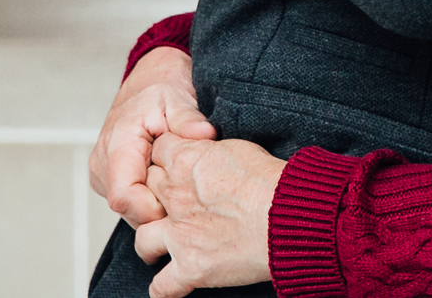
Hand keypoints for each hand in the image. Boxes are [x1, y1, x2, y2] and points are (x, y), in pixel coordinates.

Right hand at [88, 47, 215, 225]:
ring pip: (131, 211)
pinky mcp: (111, 180)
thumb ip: (188, 120)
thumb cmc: (162, 87)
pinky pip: (133, 203)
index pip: (124, 198)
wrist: (148, 79)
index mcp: (117, 145)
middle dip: (162, 209)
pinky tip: (170, 180)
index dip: (153, 208)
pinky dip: (153, 197)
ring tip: (181, 180)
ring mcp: (104, 175)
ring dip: (158, 204)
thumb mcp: (178, 97)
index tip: (183, 200)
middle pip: (129, 211)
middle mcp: (103, 165)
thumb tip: (205, 134)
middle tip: (191, 189)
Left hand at [133, 134, 282, 297]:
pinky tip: (169, 286)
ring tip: (164, 242)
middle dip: (158, 193)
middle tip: (177, 198)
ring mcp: (180, 235)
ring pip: (142, 238)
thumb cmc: (273, 180)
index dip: (168, 156)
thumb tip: (206, 155)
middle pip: (146, 190)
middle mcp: (176, 197)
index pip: (158, 150)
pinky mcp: (192, 267)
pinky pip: (163, 286)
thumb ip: (210, 151)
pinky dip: (164, 289)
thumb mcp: (239, 147)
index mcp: (187, 161)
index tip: (180, 163)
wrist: (288, 214)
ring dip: (152, 240)